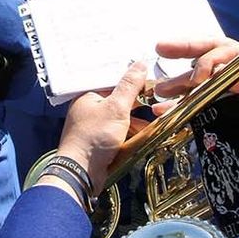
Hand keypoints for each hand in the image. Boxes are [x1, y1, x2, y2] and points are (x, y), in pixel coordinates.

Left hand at [48, 63, 148, 189]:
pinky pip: (119, 131)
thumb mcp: (116, 108)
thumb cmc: (94, 137)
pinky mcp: (100, 141)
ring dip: (137, 119)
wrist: (81, 173)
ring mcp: (94, 125)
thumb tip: (140, 64)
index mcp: (88, 94)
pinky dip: (131, 132)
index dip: (133, 79)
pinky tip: (145, 134)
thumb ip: (129, 86)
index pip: (113, 79)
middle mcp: (89, 107)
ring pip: (121, 116)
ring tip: (155, 118)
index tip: (151, 79)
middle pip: (118, 98)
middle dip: (138, 101)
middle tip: (157, 99)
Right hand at [151, 37, 238, 136]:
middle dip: (188, 47)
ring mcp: (233, 83)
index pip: (235, 52)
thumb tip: (227, 70)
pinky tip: (163, 108)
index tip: (197, 79)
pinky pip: (198, 95)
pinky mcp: (222, 98)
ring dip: (179, 80)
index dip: (213, 61)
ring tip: (159, 90)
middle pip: (216, 50)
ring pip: (203, 74)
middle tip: (162, 48)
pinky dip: (180, 100)